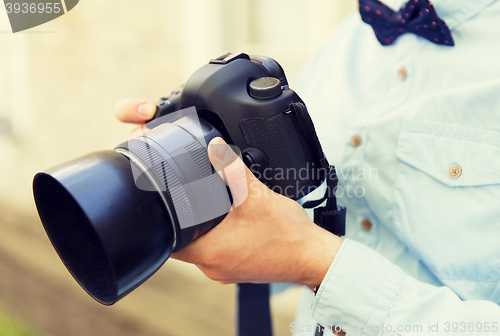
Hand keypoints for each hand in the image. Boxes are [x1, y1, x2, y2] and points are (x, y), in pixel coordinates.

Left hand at [114, 98, 342, 288]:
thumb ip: (232, 170)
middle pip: (181, 244)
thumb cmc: (288, 236)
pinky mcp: (237, 269)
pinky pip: (217, 252)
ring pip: (200, 248)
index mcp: (209, 252)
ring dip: (200, 229)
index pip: (168, 241)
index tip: (163, 205)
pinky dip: (217, 237)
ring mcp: (225, 271)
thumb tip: (215, 147)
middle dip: (182, 222)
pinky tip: (228, 223)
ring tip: (206, 208)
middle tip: (185, 200)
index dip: (162, 223)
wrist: (313, 258)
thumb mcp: (256, 196)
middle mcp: (212, 267)